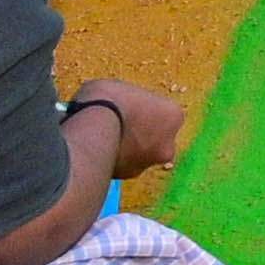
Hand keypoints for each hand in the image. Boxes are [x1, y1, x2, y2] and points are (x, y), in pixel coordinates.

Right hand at [67, 78, 191, 177]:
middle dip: (142, 136)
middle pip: (157, 139)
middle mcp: (168, 145)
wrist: (90, 132)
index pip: (165, 114)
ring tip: (102, 139)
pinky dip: (112, 160)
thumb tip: (118, 105)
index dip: (146, 111)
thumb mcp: (120, 87)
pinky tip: (96, 151)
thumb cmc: (107, 100)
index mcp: (174, 116)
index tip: (130, 108)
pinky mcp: (125, 177)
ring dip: (127, 151)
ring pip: (139, 157)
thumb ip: (128, 101)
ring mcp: (146, 164)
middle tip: (119, 126)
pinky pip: (121, 166)